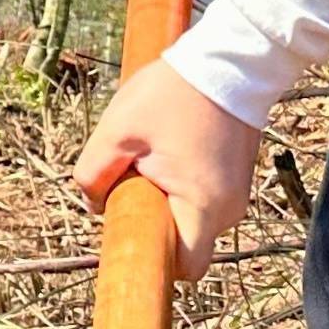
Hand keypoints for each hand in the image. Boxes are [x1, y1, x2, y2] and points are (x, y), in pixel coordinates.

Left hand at [71, 56, 262, 279]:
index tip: (130, 239)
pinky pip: (201, 200)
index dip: (154, 263)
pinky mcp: (235, 178)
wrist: (231, 60)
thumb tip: (92, 203)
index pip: (185, 268)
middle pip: (184, 244)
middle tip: (132, 181)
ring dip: (164, 202)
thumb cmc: (173, 94)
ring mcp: (237, 194)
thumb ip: (93, 174)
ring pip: (190, 220)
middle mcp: (228, 210)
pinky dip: (180, 188)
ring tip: (151, 158)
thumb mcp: (117, 131)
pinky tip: (169, 151)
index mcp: (202, 206)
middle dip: (152, 225)